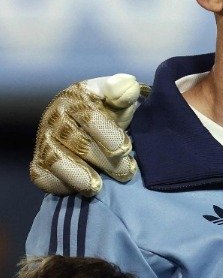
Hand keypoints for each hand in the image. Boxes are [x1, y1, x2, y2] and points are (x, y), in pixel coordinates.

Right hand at [32, 75, 148, 195]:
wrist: (88, 119)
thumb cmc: (108, 108)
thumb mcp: (120, 96)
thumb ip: (125, 92)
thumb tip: (128, 87)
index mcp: (76, 99)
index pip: (91, 118)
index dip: (109, 136)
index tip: (126, 149)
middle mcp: (55, 118)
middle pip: (77, 143)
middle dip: (104, 162)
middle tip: (126, 174)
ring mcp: (44, 139)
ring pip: (56, 160)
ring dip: (78, 176)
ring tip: (97, 188)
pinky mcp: (39, 159)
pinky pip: (41, 175)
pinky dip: (58, 185)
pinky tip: (78, 190)